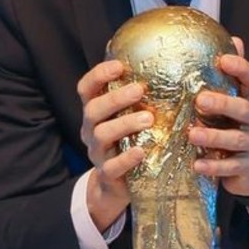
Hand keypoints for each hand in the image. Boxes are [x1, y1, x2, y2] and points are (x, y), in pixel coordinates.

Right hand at [79, 61, 148, 230]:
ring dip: (124, 124)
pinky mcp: (107, 174)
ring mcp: (97, 152)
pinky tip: (142, 152)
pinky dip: (127, 159)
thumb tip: (162, 63)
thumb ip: (136, 96)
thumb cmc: (128, 140)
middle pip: (93, 109)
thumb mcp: (127, 117)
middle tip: (139, 90)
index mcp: (95, 111)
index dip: (98, 75)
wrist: (116, 184)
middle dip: (115, 98)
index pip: (86, 88)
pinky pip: (112, 167)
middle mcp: (91, 129)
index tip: (120, 66)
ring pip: (102, 135)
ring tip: (148, 119)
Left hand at [190, 38, 248, 200]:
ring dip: (214, 136)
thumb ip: (230, 76)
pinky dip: (213, 166)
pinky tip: (196, 164)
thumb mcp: (231, 102)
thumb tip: (233, 38)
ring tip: (191, 135)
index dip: (241, 68)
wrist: (247, 173)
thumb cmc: (232, 129)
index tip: (223, 60)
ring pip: (237, 139)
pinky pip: (232, 166)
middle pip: (245, 109)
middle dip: (223, 104)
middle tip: (200, 99)